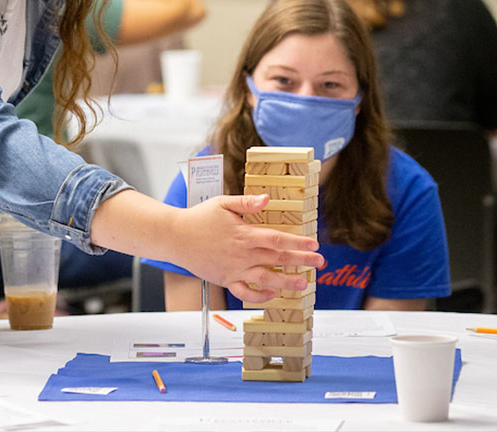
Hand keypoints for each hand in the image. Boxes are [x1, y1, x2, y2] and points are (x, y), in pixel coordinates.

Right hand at [170, 194, 324, 303]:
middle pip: (278, 259)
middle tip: (320, 263)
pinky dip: (260, 296)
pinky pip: (245, 292)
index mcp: (244, 234)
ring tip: (303, 284)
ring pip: (266, 279)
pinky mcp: (226, 280)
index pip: (277, 240)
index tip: (314, 245)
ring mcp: (235, 269)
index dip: (297, 243)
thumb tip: (266, 199)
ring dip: (286, 282)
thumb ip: (246, 202)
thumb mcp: (223, 203)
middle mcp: (242, 254)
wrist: (175, 237)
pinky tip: (272, 294)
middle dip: (302, 261)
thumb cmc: (199, 218)